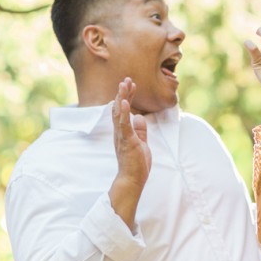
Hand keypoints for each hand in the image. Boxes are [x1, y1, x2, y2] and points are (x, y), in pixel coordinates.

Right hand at [109, 78, 149, 229]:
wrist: (132, 181)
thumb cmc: (136, 165)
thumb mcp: (141, 144)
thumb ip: (140, 131)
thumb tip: (140, 118)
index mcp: (123, 132)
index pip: (123, 111)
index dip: (127, 97)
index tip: (131, 85)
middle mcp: (119, 132)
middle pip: (119, 108)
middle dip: (123, 93)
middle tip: (126, 79)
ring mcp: (122, 136)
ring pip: (119, 113)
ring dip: (122, 98)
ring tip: (124, 84)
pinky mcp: (126, 142)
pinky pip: (124, 125)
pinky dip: (124, 113)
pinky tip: (124, 102)